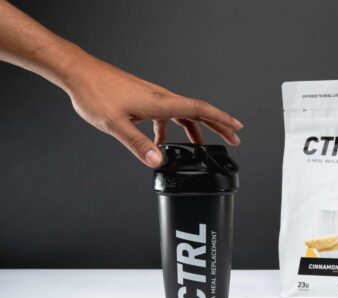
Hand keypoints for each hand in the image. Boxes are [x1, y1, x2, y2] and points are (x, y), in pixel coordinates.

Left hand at [64, 57, 242, 166]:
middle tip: (232, 139)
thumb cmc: (95, 93)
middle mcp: (160, 97)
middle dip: (217, 126)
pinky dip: (170, 129)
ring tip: (201, 147)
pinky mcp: (143, 99)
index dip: (221, 119)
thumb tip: (158, 161)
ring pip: (183, 113)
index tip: (236, 127)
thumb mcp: (115, 124)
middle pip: (198, 112)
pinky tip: (160, 141)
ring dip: (195, 129)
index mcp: (160, 102)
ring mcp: (153, 97)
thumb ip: (138, 144)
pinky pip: (166, 115)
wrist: (79, 73)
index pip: (199, 110)